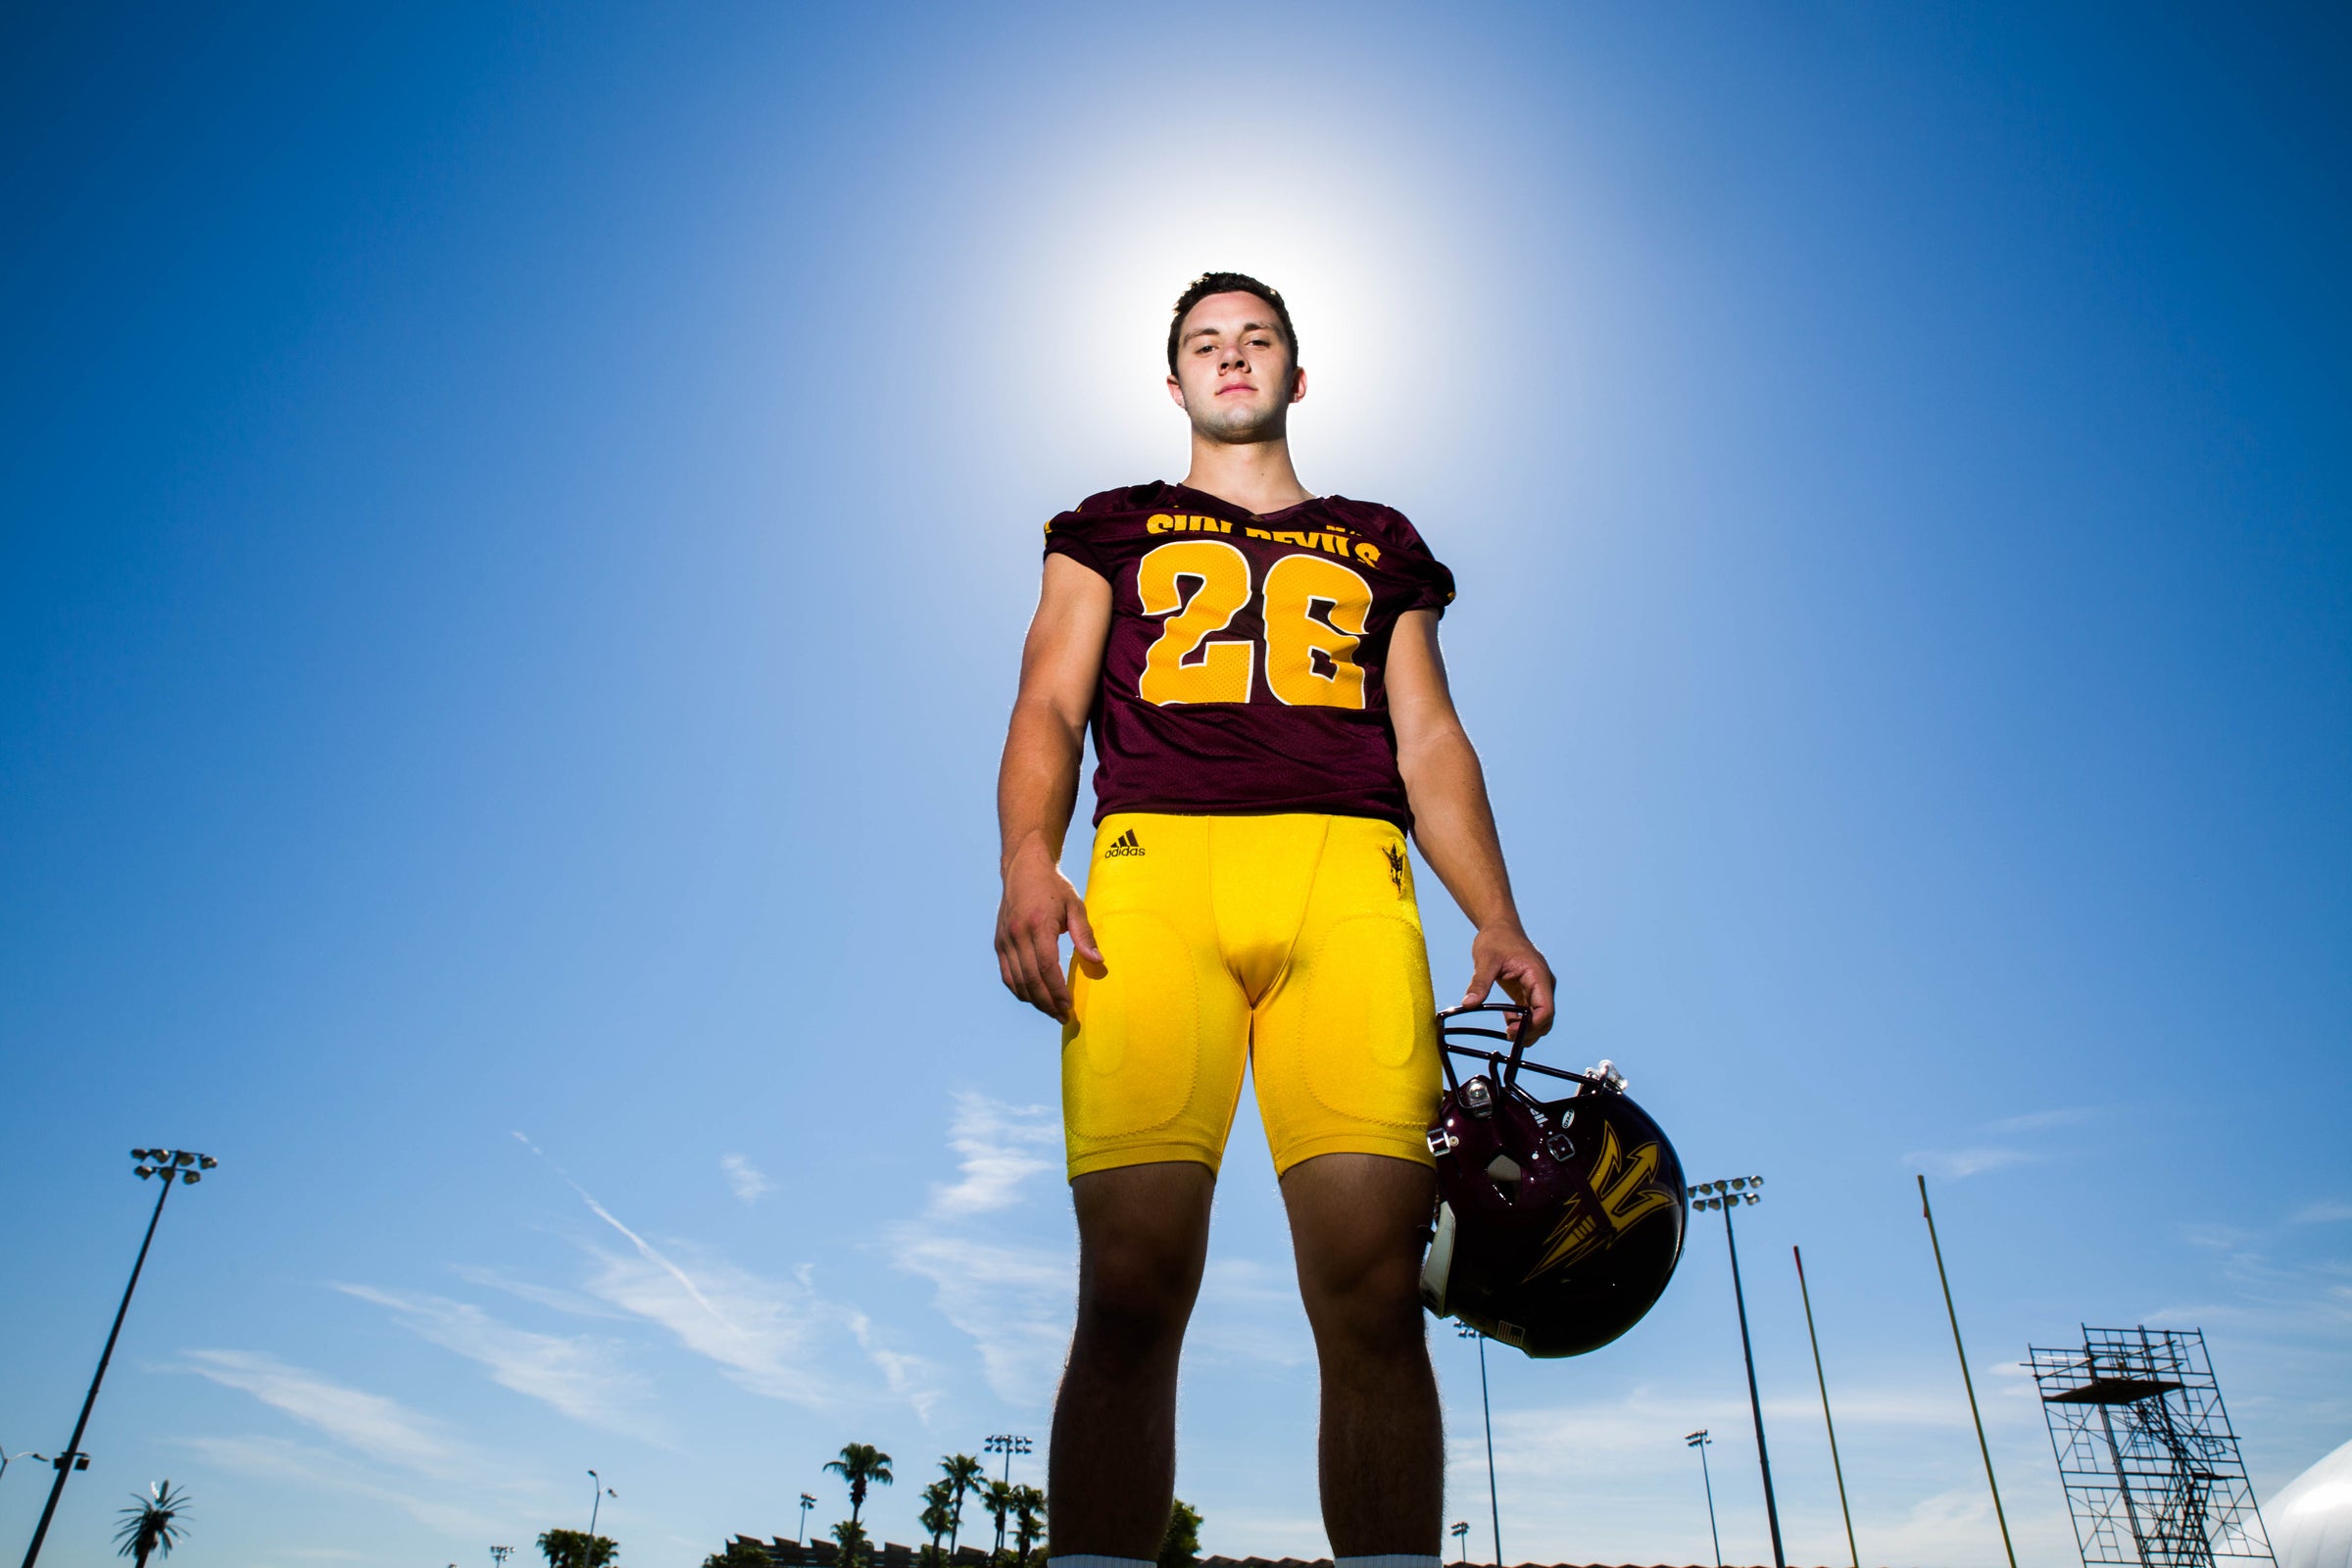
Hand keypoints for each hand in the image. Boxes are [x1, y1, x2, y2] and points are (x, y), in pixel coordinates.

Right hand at [994, 840, 1100, 1021]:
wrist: (1024, 869)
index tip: (1069, 1006)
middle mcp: (1017, 934)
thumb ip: (1084, 935)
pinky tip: (1034, 997)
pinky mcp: (999, 943)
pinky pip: (1007, 975)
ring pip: (1017, 981)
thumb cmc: (1054, 887)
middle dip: (1048, 1002)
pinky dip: (1020, 990)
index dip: (1057, 990)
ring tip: (1052, 1011)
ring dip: (1034, 1000)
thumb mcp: (1075, 905)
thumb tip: (1097, 961)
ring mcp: (1005, 939)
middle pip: (1031, 979)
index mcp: (1038, 924)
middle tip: (1063, 1016)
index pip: (1046, 966)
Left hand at [1459, 921, 1555, 1042]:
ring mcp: (1537, 988)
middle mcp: (1543, 983)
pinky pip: (1531, 1012)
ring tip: (1506, 1030)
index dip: (1533, 1025)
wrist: (1500, 926)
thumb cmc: (1496, 939)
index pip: (1546, 1009)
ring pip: (1540, 1017)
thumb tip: (1468, 1004)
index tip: (1513, 1031)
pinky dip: (1522, 1020)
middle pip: (1546, 1017)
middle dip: (1530, 1031)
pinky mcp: (1529, 990)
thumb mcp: (1485, 960)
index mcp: (1538, 975)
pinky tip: (1507, 1021)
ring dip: (1526, 1028)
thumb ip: (1479, 983)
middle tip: (1508, 1036)